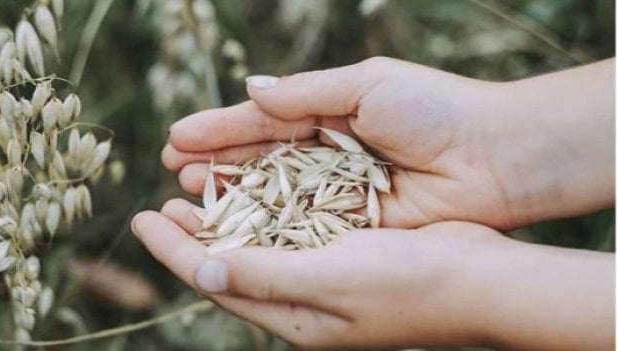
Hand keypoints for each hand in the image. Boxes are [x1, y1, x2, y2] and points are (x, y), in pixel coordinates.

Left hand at [132, 200, 613, 349]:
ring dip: (223, 221)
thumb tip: (200, 269)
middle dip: (191, 236)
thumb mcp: (329, 280)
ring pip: (256, 247)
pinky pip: (288, 233)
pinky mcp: (343, 253)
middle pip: (230, 265)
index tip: (139, 220)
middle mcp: (301, 301)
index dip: (173, 251)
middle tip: (159, 206)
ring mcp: (323, 278)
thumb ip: (264, 274)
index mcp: (293, 318)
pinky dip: (262, 213)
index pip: (216, 281)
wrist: (480, 280)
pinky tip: (250, 192)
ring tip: (192, 195)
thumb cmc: (408, 284)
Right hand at [162, 57, 613, 229]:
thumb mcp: (366, 85)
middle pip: (260, 160)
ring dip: (232, 193)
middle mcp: (327, 155)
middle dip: (217, 162)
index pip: (263, 122)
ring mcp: (337, 193)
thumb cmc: (434, 110)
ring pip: (273, 195)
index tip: (177, 137)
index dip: (220, 129)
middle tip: (173, 168)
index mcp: (329, 114)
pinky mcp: (352, 226)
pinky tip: (233, 224)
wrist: (495, 157)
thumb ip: (305, 93)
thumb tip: (250, 90)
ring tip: (190, 191)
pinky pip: (300, 225)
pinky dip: (267, 224)